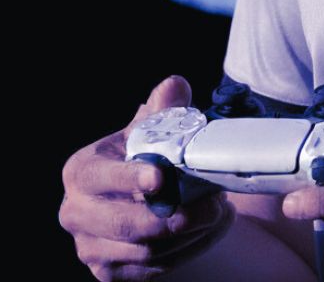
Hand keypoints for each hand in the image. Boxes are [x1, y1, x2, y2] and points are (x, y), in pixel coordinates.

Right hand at [59, 75, 235, 280]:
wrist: (141, 190)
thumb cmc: (146, 151)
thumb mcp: (153, 125)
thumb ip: (165, 105)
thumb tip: (174, 87)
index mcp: (82, 170)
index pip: (101, 178)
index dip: (130, 179)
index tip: (161, 179)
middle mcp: (76, 212)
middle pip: (128, 224)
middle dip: (178, 216)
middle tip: (215, 202)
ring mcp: (89, 247)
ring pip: (145, 252)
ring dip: (190, 235)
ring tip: (220, 212)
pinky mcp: (108, 272)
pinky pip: (152, 271)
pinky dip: (188, 252)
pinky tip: (211, 230)